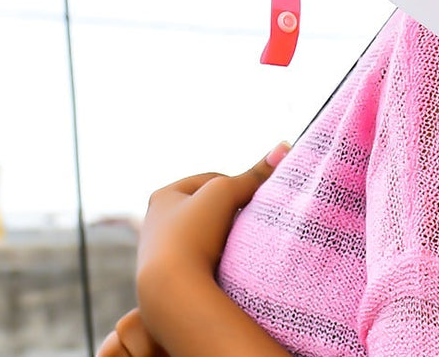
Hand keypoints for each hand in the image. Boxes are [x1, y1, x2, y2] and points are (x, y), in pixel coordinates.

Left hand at [98, 142, 291, 356]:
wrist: (171, 292)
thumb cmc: (193, 232)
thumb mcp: (225, 193)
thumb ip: (254, 174)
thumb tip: (283, 147)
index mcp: (162, 196)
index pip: (209, 180)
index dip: (234, 185)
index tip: (253, 197)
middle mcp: (156, 223)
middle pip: (206, 210)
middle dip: (229, 214)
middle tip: (250, 220)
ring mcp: (161, 254)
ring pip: (204, 237)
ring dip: (223, 239)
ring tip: (242, 244)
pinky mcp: (170, 280)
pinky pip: (202, 262)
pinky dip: (217, 261)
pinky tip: (230, 266)